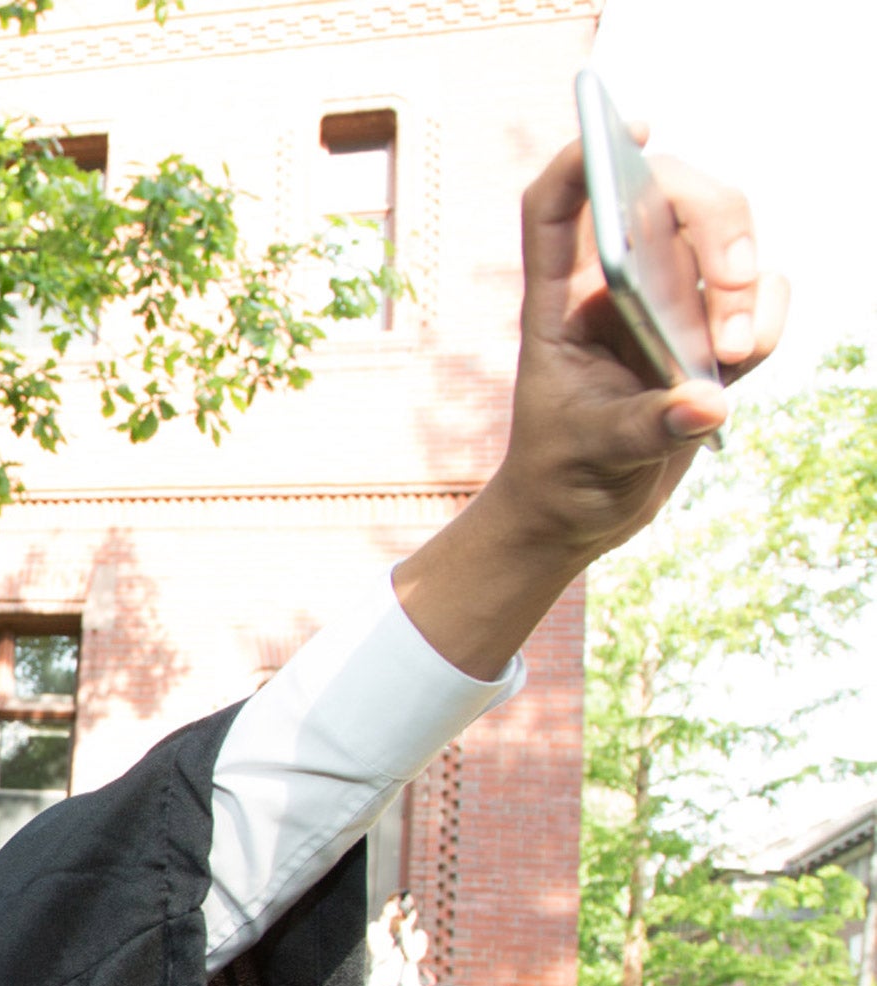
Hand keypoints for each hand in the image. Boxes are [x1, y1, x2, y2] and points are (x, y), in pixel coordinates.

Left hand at [394, 134, 788, 678]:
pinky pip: (759, 295)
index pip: (558, 206)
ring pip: (724, 240)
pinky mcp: (708, 334)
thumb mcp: (594, 454)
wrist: (579, 514)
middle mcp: (614, 289)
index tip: (633, 129)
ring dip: (749, 280)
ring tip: (738, 350)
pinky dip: (771, 313)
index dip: (585, 157)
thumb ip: (648, 428)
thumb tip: (707, 404)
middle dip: (718, 222)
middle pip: (668, 199)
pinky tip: (746, 360)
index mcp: (558, 302)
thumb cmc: (563, 476)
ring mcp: (666, 305)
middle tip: (738, 279)